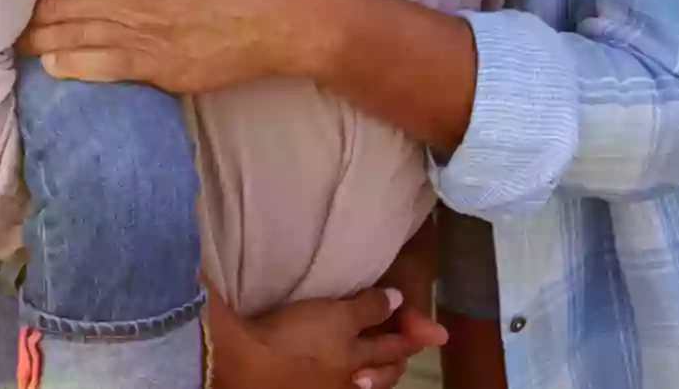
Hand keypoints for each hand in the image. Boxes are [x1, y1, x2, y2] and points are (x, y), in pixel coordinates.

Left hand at [20, 0, 327, 96]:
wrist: (281, 17)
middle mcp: (130, 1)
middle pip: (62, 6)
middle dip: (28, 11)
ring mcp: (143, 39)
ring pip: (75, 36)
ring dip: (41, 38)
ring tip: (13, 42)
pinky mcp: (158, 69)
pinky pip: (104, 68)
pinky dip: (72, 65)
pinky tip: (50, 65)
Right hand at [215, 287, 435, 388]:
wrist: (244, 364)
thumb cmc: (296, 339)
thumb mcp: (337, 317)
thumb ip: (369, 308)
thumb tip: (398, 298)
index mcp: (359, 363)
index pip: (394, 348)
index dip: (411, 334)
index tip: (434, 330)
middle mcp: (349, 381)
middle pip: (381, 372)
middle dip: (396, 360)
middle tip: (409, 348)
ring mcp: (325, 386)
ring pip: (360, 380)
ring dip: (374, 372)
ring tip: (376, 368)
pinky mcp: (302, 384)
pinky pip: (335, 380)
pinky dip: (348, 375)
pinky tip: (345, 374)